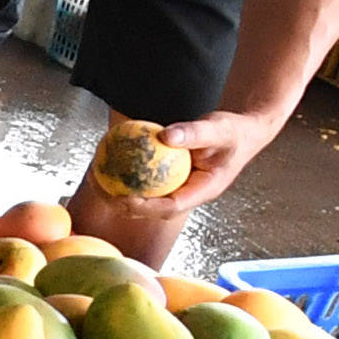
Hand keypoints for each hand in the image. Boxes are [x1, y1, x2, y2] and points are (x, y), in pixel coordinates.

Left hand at [71, 101, 282, 254]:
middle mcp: (189, 194)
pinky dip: (128, 175)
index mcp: (203, 191)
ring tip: (97, 181)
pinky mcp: (171, 179)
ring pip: (147, 198)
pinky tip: (108, 164)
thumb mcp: (218, 129)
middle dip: (126, 205)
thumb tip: (165, 136)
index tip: (127, 197)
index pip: (173, 206)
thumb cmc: (233, 131)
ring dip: (121, 193)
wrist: (241, 132)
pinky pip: (147, 181)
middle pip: (154, 209)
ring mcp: (180, 188)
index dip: (148, 207)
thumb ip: (194, 133)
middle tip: (103, 191)